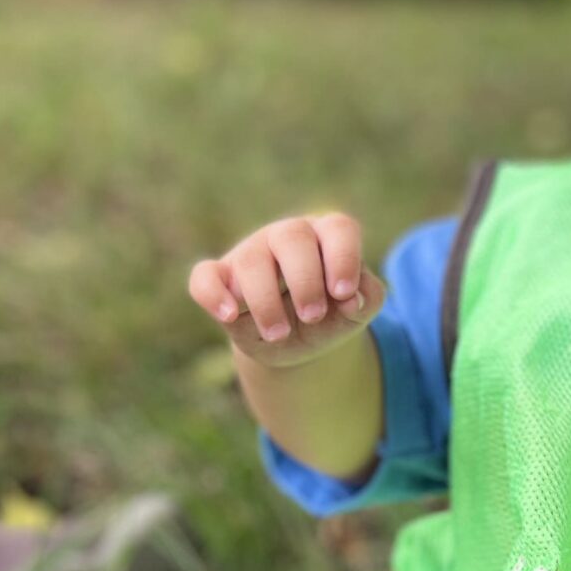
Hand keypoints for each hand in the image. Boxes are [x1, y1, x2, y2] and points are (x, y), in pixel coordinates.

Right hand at [188, 213, 386, 368]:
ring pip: (251, 260)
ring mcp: (250, 253)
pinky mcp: (221, 279)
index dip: (343, 258)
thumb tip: (352, 298)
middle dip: (305, 279)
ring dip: (266, 300)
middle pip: (292, 236)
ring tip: (279, 333)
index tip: (343, 294)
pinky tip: (229, 316)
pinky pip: (204, 276)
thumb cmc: (331, 316)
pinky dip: (213, 294)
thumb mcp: (354, 313)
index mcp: (326, 237)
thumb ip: (366, 300)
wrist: (297, 342)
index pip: (339, 229)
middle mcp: (287, 237)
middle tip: (313, 315)